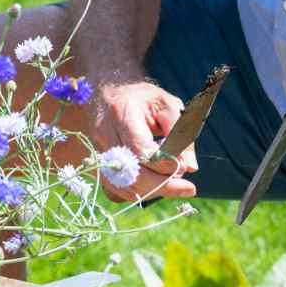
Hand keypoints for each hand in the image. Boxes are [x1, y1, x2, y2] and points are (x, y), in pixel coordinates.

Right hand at [90, 79, 198, 200]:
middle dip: (162, 186)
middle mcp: (104, 133)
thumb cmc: (141, 97)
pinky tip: (154, 187)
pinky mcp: (96, 164)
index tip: (183, 168)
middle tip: (188, 188)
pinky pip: (114, 189)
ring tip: (175, 187)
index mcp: (122, 113)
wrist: (106, 93)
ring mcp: (96, 150)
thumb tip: (190, 167)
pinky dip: (136, 193)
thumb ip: (180, 131)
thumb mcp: (166, 103)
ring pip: (121, 186)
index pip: (139, 149)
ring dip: (151, 192)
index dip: (162, 164)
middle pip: (130, 173)